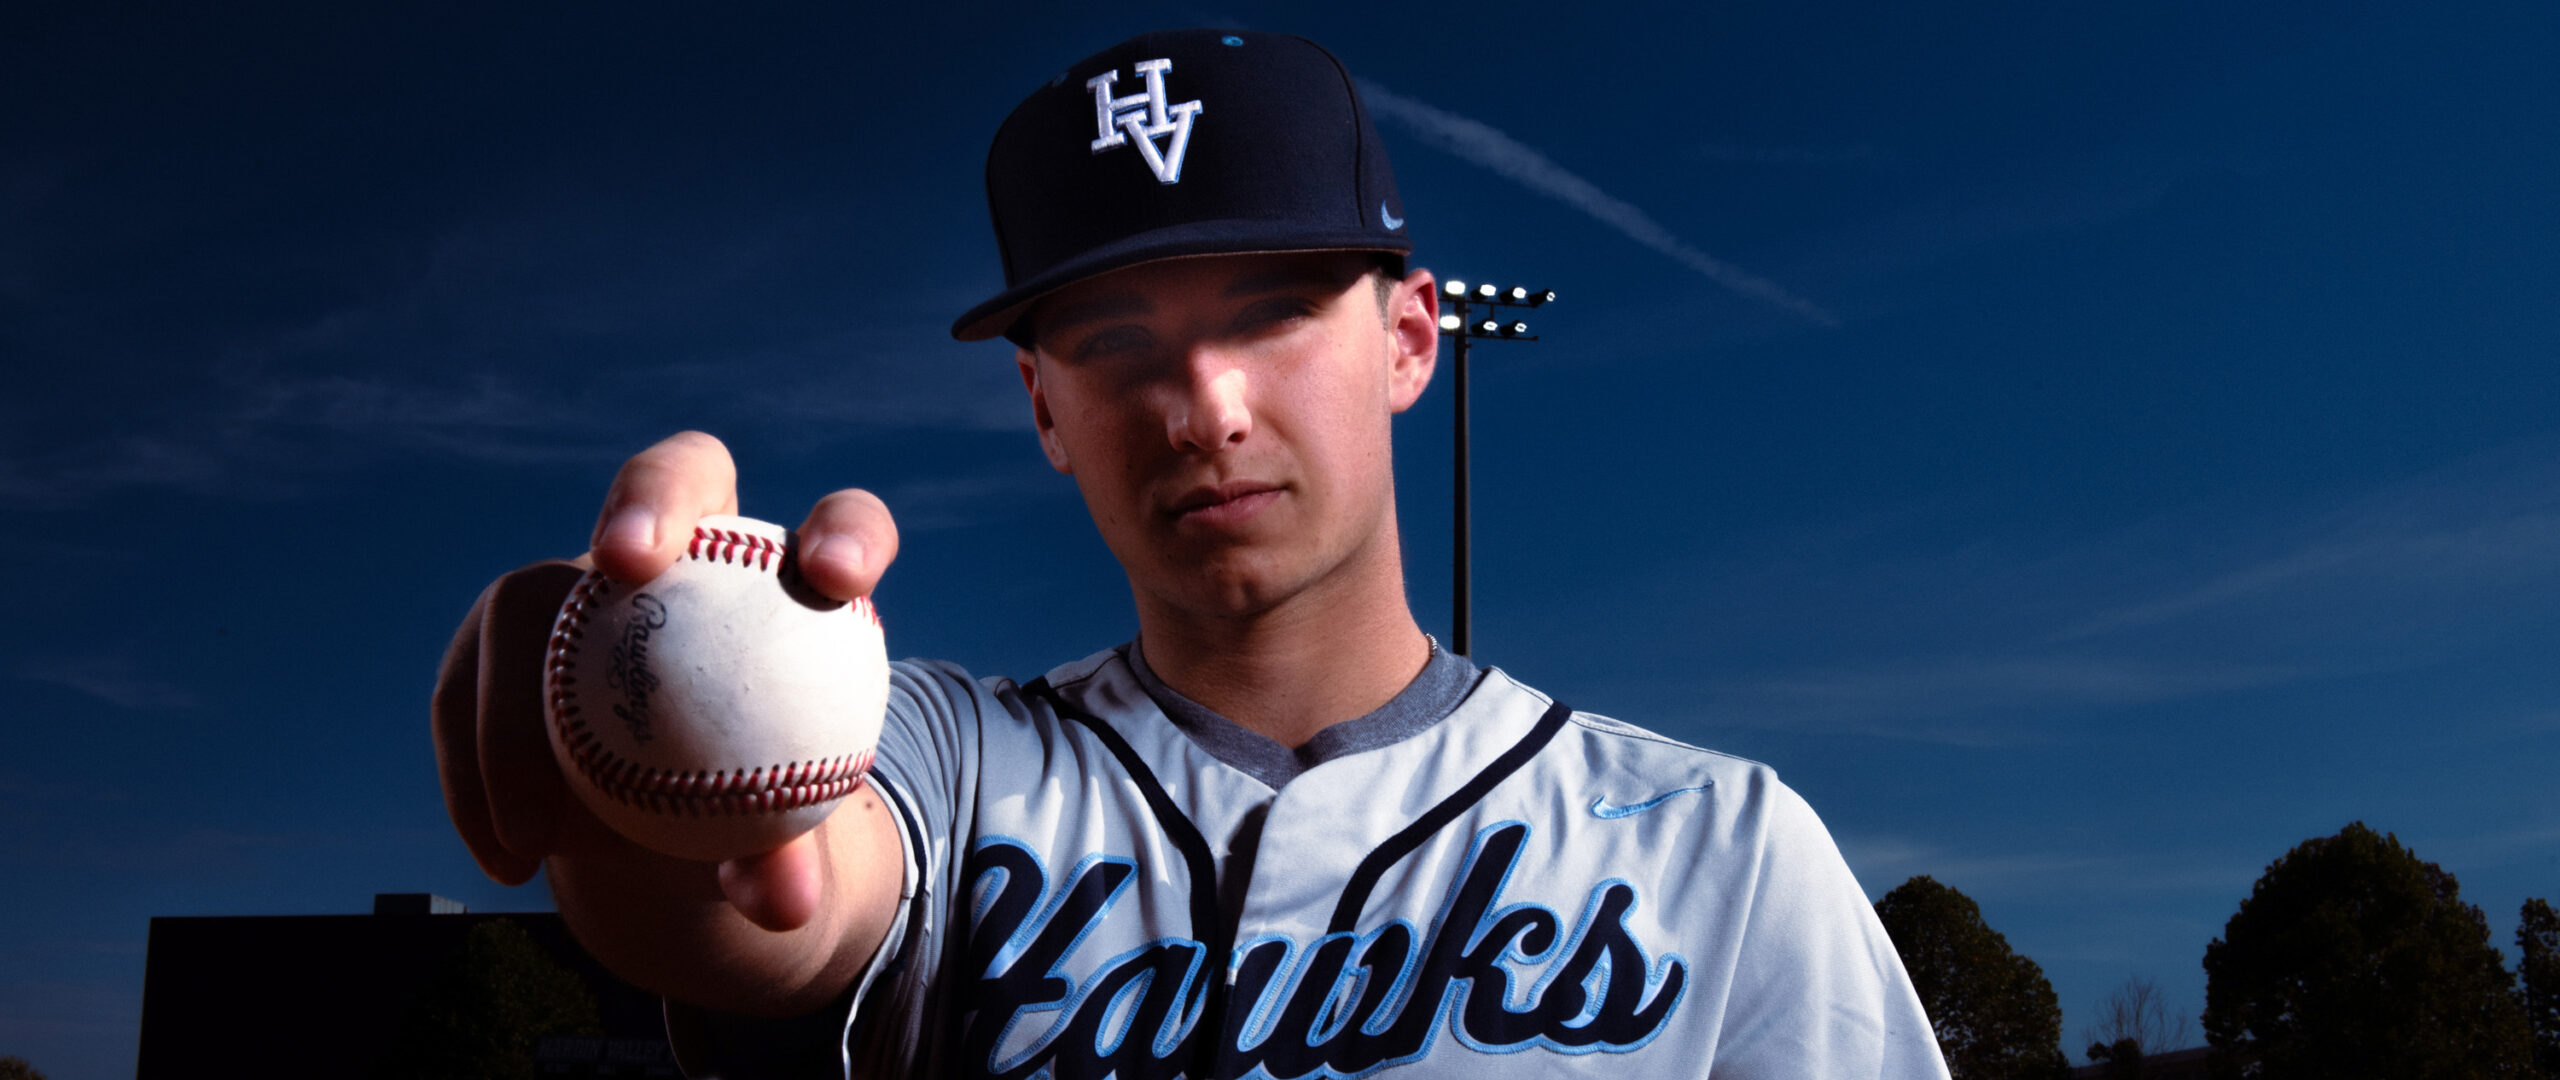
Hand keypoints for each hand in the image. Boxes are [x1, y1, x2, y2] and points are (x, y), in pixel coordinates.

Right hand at [431, 430, 901, 931]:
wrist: (662, 839)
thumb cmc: (741, 823)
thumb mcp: (773, 851)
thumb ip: (785, 865)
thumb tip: (782, 904)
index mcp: (793, 586)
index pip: (843, 525)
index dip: (848, 530)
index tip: (836, 579)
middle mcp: (690, 553)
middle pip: (682, 474)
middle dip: (654, 495)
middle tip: (627, 563)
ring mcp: (585, 584)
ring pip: (533, 598)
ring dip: (519, 708)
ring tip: (541, 833)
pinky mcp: (503, 636)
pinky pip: (467, 690)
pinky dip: (478, 775)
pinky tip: (507, 858)